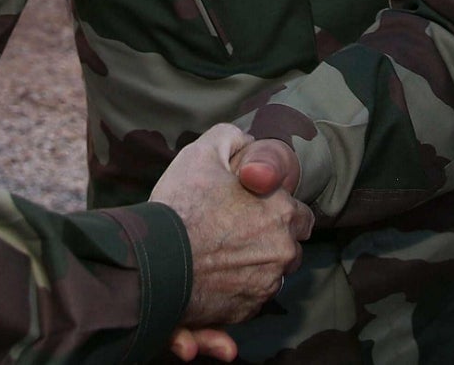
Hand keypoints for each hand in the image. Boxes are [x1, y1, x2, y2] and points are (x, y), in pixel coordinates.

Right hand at [152, 124, 312, 329]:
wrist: (152, 260)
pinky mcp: (243, 314)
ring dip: (255, 268)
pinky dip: (237, 292)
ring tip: (222, 256)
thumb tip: (246, 141)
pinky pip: (249, 301)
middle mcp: (281, 253)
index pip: (301, 216)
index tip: (255, 210)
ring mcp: (263, 287)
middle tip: (236, 232)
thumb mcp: (204, 152)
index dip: (279, 210)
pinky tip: (214, 278)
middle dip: (270, 242)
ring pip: (270, 277)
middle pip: (288, 249)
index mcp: (281, 212)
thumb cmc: (181, 203)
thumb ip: (233, 138)